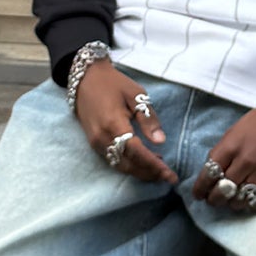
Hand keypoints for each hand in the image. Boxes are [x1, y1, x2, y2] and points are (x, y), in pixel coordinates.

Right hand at [75, 63, 176, 183]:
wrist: (85, 78)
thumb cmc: (113, 83)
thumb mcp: (136, 95)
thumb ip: (148, 119)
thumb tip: (160, 141)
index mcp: (114, 124)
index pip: (137, 152)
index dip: (154, 165)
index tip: (170, 175)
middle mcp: (102, 138)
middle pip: (128, 164)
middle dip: (149, 173)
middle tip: (168, 177)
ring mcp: (95, 142)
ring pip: (120, 166)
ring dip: (140, 171)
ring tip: (159, 170)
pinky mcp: (93, 143)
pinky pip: (113, 160)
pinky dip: (129, 165)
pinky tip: (143, 161)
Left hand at [192, 104, 255, 210]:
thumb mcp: (234, 132)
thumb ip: (222, 153)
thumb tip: (211, 175)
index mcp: (231, 146)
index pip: (209, 174)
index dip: (200, 188)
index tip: (198, 194)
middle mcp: (246, 160)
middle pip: (223, 190)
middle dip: (214, 199)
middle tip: (213, 200)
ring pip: (241, 199)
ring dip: (233, 203)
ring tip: (232, 200)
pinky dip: (253, 203)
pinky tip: (250, 200)